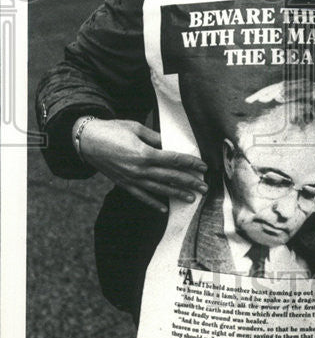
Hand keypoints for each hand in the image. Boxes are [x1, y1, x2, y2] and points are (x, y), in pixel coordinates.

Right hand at [75, 118, 206, 212]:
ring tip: (191, 198)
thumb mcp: (136, 128)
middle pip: (170, 177)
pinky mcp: (123, 184)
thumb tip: (171, 144)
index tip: (203, 167)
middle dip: (189, 182)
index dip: (190, 164)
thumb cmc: (112, 130)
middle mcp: (139, 170)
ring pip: (159, 189)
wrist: (86, 141)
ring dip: (176, 194)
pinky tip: (165, 208)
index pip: (174, 160)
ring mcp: (131, 179)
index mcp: (144, 153)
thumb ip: (155, 138)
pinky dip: (154, 203)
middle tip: (204, 188)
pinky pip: (141, 196)